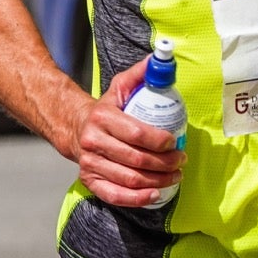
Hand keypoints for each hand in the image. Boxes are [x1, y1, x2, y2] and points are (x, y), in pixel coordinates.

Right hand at [67, 53, 185, 206]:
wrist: (75, 129)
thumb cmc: (107, 109)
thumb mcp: (120, 87)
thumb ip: (140, 73)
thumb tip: (160, 58)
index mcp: (102, 118)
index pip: (135, 133)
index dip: (159, 140)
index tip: (175, 142)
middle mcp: (93, 142)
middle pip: (135, 159)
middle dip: (164, 163)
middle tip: (181, 160)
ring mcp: (90, 164)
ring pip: (129, 179)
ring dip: (158, 181)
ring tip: (176, 175)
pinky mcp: (90, 181)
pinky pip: (115, 195)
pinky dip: (138, 199)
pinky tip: (156, 194)